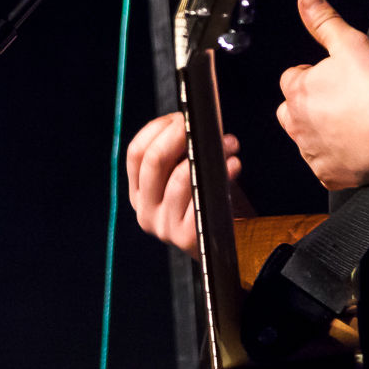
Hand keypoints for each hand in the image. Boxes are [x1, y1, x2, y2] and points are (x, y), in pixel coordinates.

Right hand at [124, 110, 240, 258]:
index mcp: (139, 194)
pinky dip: (221, 176)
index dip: (157, 129)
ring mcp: (164, 226)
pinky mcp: (187, 238)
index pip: (135, 154)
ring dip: (207, 153)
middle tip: (202, 124)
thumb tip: (195, 120)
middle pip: (152, 161)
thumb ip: (179, 157)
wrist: (220, 251)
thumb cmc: (204, 206)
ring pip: (178, 178)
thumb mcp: (182, 183)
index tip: (181, 117)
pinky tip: (234, 165)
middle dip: (179, 135)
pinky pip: (201, 198)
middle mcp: (145, 210)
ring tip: (229, 143)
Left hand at [277, 0, 368, 188]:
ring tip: (352, 123)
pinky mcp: (328, 174)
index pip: (292, 77)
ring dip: (321, 130)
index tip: (336, 78)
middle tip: (342, 101)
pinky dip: (336, 158)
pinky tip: (356, 147)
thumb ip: (324, 21)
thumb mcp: (351, 44)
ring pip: (306, 137)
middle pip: (292, 110)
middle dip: (310, 105)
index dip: (313, 75)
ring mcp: (311, 152)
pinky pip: (324, 165)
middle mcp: (297, 124)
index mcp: (298, 91)